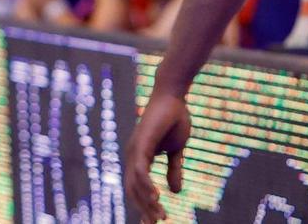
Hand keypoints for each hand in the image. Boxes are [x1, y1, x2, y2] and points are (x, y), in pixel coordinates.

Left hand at [125, 91, 191, 221]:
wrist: (174, 97)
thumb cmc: (173, 119)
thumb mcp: (175, 151)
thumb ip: (173, 170)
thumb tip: (174, 192)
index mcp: (139, 157)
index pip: (137, 187)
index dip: (145, 205)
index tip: (156, 220)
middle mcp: (133, 155)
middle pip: (133, 189)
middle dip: (145, 208)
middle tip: (158, 223)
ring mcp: (134, 149)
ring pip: (136, 183)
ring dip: (148, 201)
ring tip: (160, 215)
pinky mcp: (141, 143)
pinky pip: (140, 170)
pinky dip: (147, 185)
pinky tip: (157, 196)